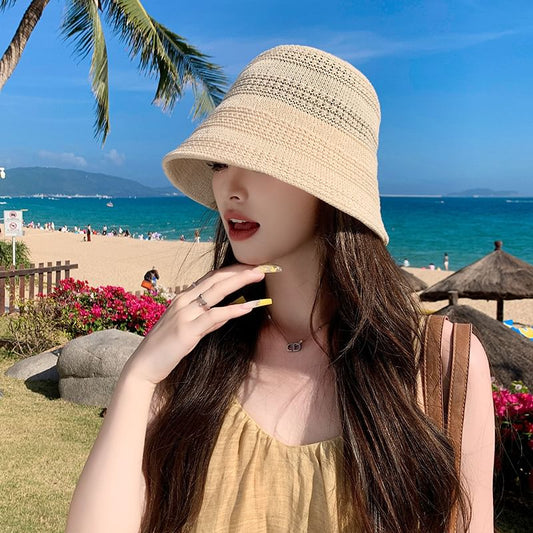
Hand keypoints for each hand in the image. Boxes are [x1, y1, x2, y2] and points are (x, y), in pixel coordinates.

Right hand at [123, 264, 276, 385]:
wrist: (144, 366)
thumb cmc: (165, 349)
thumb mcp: (189, 330)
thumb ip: (207, 321)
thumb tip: (226, 314)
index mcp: (183, 298)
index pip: (212, 277)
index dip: (232, 270)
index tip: (251, 267)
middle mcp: (183, 301)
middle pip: (217, 279)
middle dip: (240, 270)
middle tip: (262, 266)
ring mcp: (185, 314)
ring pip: (217, 291)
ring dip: (240, 281)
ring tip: (259, 276)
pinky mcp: (187, 330)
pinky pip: (214, 316)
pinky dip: (233, 309)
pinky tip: (249, 306)